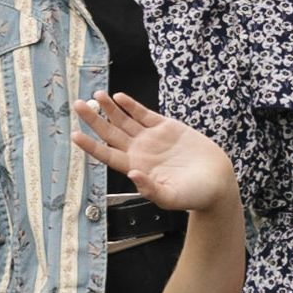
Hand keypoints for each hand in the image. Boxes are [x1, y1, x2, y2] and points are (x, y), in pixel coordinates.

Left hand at [75, 90, 232, 218]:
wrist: (217, 181)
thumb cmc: (194, 195)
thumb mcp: (172, 197)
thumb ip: (151, 189)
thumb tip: (132, 175)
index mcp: (136, 168)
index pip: (107, 154)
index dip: (90, 145)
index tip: (75, 134)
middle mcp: (139, 151)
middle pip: (110, 133)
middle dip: (93, 119)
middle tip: (77, 105)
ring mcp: (152, 138)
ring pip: (124, 120)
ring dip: (110, 108)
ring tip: (96, 95)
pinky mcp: (167, 127)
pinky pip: (144, 114)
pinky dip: (131, 106)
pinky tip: (119, 97)